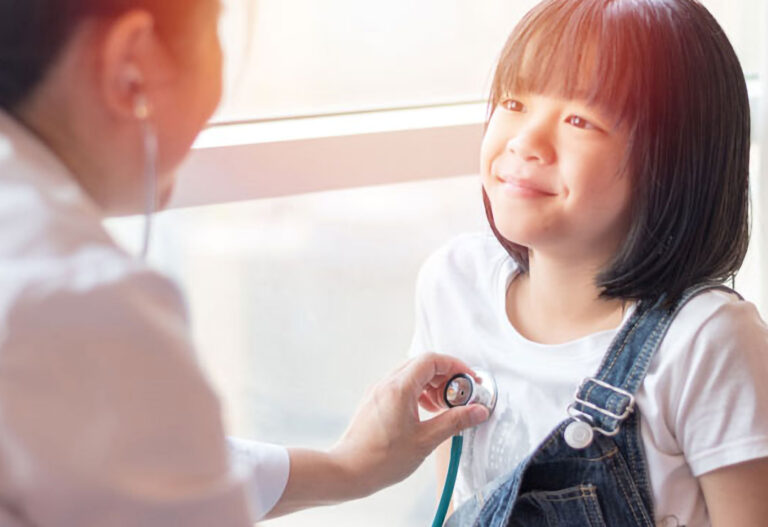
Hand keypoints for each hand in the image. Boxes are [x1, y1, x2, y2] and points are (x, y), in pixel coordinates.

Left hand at [328, 353, 489, 496]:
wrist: (348, 471)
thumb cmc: (381, 459)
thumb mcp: (425, 441)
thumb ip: (454, 422)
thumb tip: (478, 411)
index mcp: (399, 388)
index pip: (431, 360)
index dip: (455, 366)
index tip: (469, 379)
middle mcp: (386, 384)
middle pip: (422, 364)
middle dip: (445, 376)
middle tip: (460, 395)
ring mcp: (378, 391)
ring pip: (411, 374)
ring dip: (431, 385)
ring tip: (444, 407)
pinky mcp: (375, 401)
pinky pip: (400, 386)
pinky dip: (418, 392)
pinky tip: (426, 412)